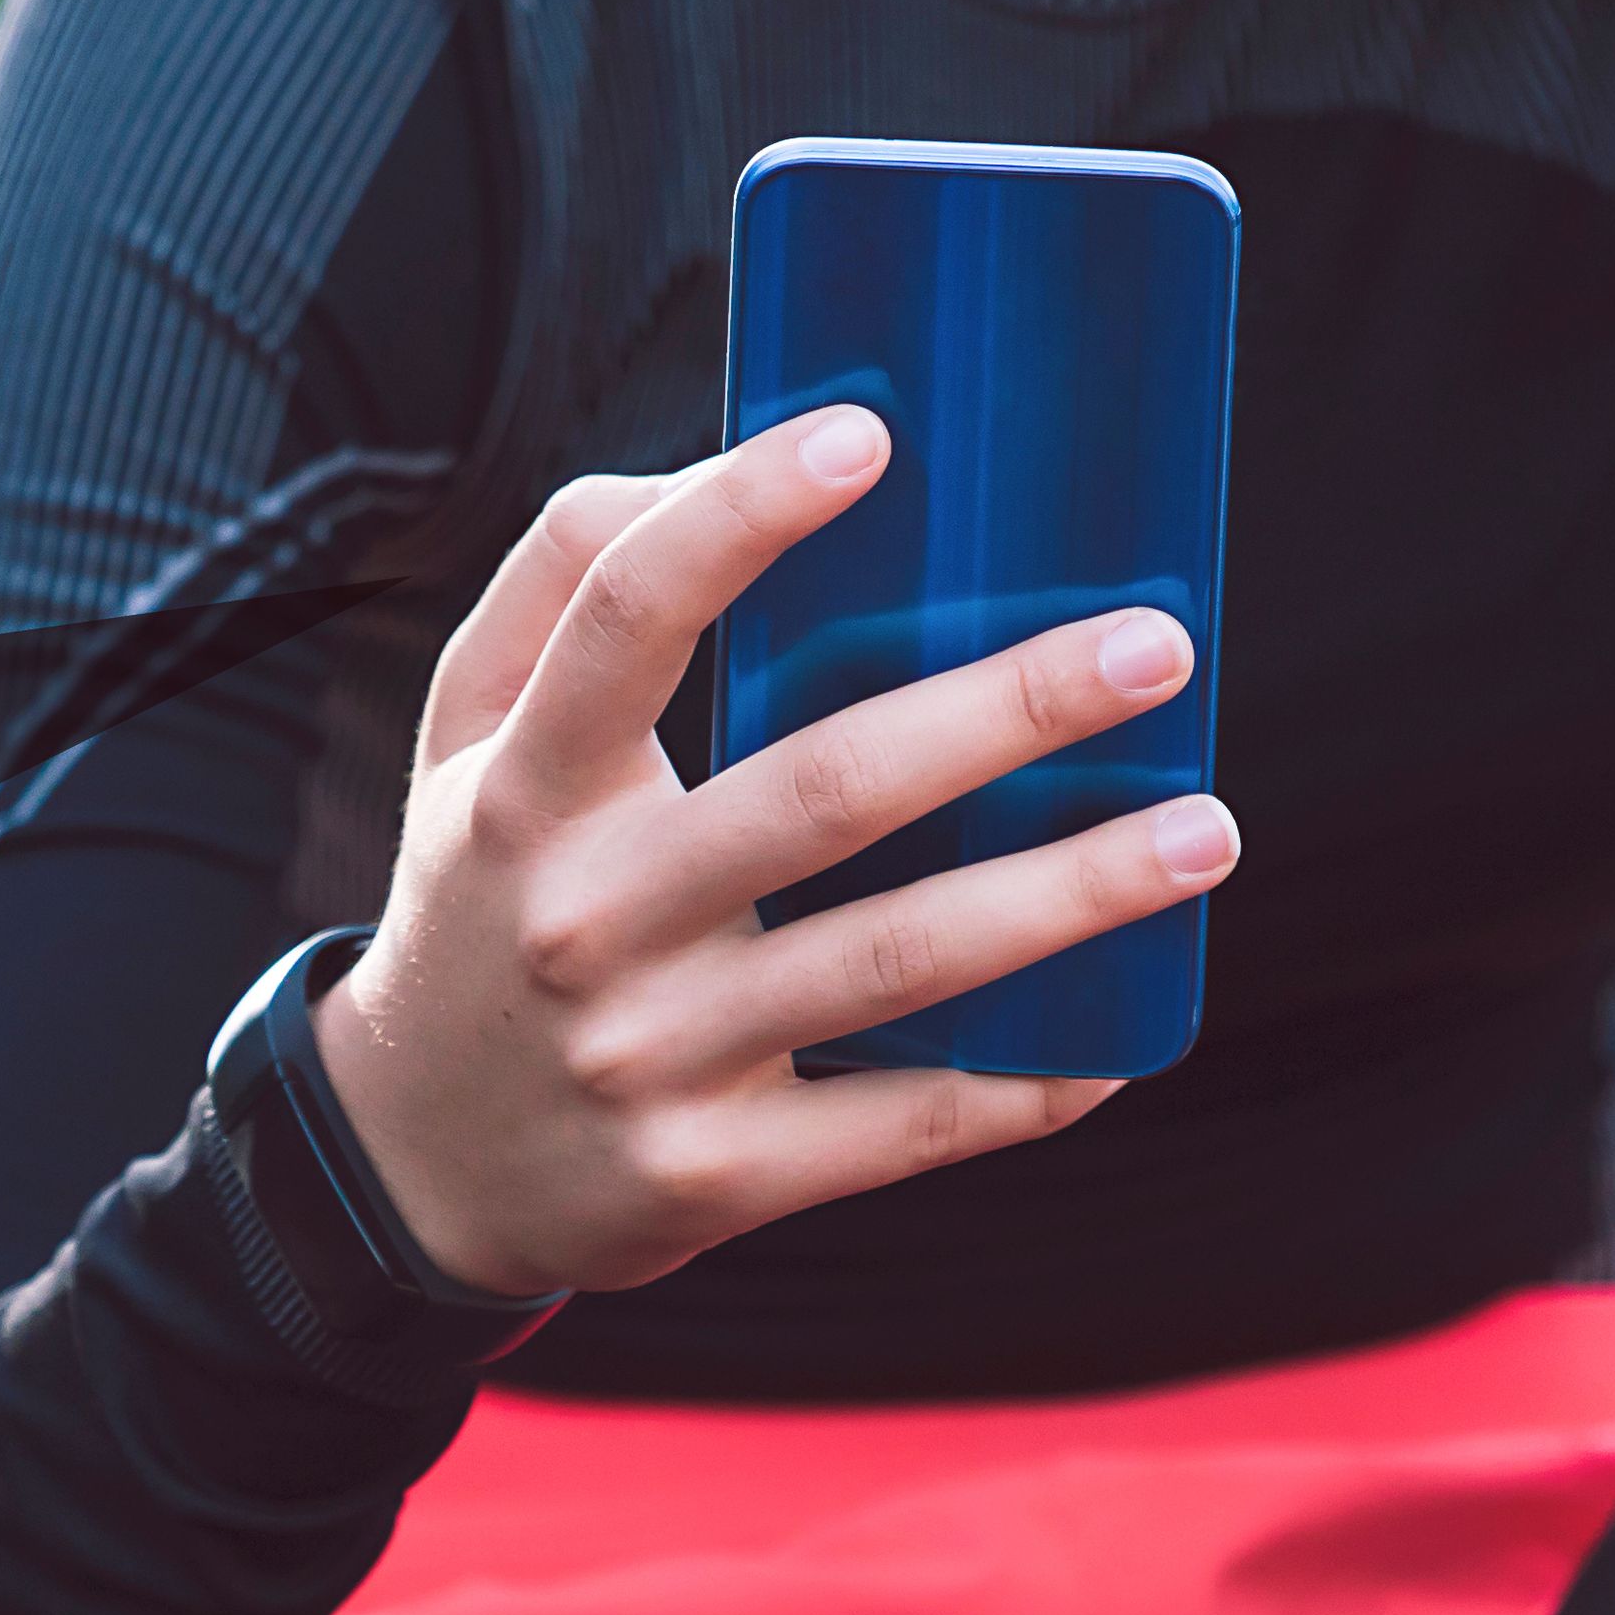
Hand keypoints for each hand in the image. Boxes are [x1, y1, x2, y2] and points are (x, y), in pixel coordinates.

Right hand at [314, 406, 1239, 1300]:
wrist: (411, 1164)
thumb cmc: (482, 896)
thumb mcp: (464, 740)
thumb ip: (560, 584)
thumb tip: (717, 463)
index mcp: (524, 788)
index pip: (624, 619)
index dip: (739, 518)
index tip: (868, 438)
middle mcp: (584, 918)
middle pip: (820, 793)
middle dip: (1004, 712)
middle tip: (1156, 648)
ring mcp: (654, 1058)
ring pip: (893, 962)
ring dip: (1067, 897)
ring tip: (1203, 832)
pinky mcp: (716, 1176)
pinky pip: (900, 1124)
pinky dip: (1025, 1083)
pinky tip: (1123, 1035)